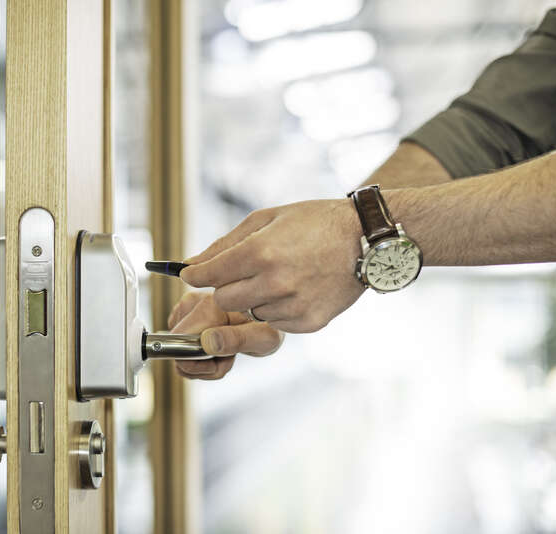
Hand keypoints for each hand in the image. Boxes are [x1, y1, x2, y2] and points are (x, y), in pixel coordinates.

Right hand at [168, 291, 283, 379]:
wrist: (268, 315)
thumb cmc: (270, 327)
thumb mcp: (263, 339)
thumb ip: (236, 340)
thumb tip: (206, 342)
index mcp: (212, 304)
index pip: (182, 340)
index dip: (198, 362)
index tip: (222, 360)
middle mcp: (195, 300)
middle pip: (177, 349)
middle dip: (201, 364)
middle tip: (228, 357)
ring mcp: (189, 305)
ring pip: (179, 350)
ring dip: (202, 361)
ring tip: (226, 350)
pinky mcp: (186, 312)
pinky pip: (182, 344)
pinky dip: (200, 355)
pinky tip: (219, 345)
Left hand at [180, 199, 364, 332]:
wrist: (365, 240)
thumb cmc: (313, 222)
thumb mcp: (266, 218)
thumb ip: (224, 244)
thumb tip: (190, 265)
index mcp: (261, 252)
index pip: (208, 275)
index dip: (195, 275)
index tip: (191, 274)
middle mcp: (275, 282)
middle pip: (223, 300)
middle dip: (225, 287)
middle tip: (242, 272)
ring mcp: (293, 306)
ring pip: (248, 313)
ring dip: (254, 298)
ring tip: (278, 276)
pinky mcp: (308, 323)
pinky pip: (274, 322)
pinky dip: (277, 308)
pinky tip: (295, 289)